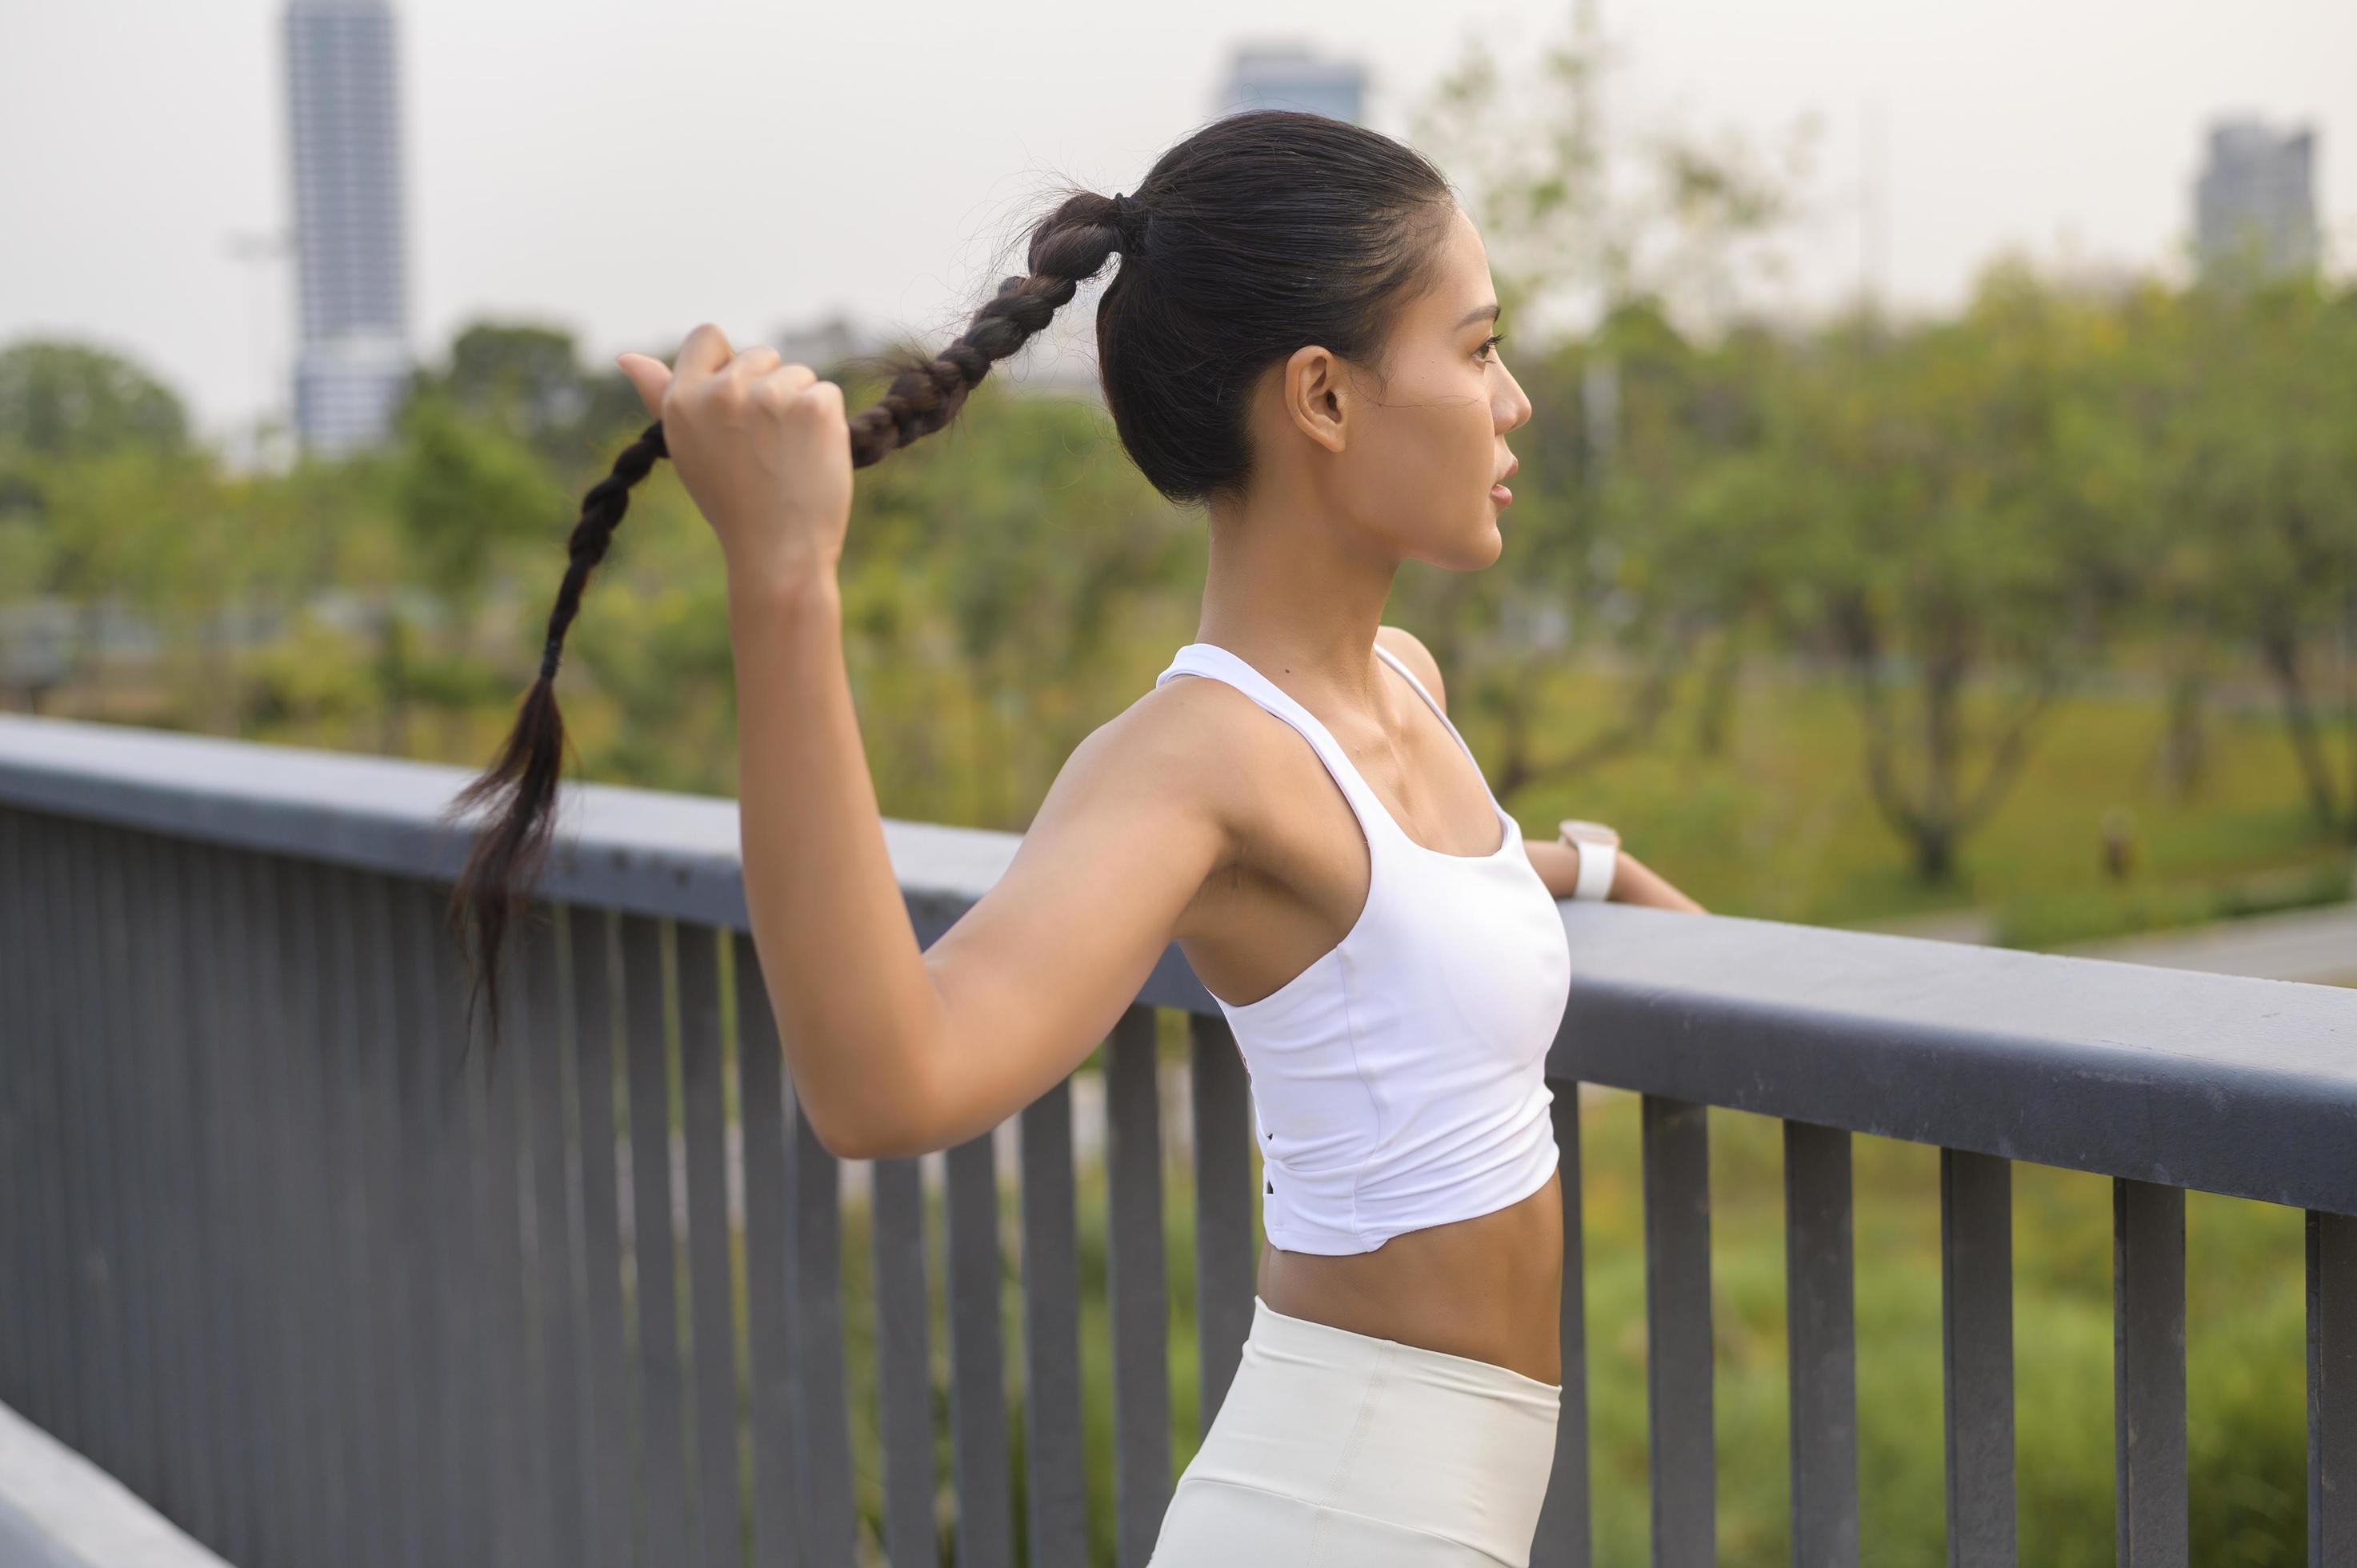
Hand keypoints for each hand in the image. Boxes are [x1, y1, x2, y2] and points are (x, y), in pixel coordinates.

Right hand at [618, 323, 852, 587]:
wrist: (777, 552)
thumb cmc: (732, 503)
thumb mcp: (686, 448)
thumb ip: (660, 396)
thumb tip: (626, 358)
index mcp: (682, 399)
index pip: (707, 335)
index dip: (728, 363)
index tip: (738, 402)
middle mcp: (721, 392)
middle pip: (761, 354)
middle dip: (769, 389)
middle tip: (764, 445)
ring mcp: (769, 397)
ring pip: (799, 374)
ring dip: (800, 406)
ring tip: (787, 456)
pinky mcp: (812, 406)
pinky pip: (828, 393)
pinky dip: (828, 423)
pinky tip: (813, 457)